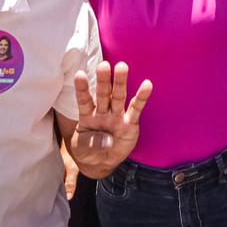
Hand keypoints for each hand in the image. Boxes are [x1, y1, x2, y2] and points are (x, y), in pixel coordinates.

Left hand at [71, 61, 151, 175]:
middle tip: (104, 64)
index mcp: (87, 116)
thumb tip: (108, 140)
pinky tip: (147, 85)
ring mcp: (117, 117)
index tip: (79, 74)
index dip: (82, 88)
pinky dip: (141, 98)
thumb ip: (92, 142)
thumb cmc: (89, 150)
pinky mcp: (130, 124)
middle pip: (103, 94)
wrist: (102, 162)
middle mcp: (102, 112)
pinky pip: (136, 109)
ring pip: (118, 97)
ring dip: (120, 83)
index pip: (84, 100)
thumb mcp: (83, 149)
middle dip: (103, 80)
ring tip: (122, 66)